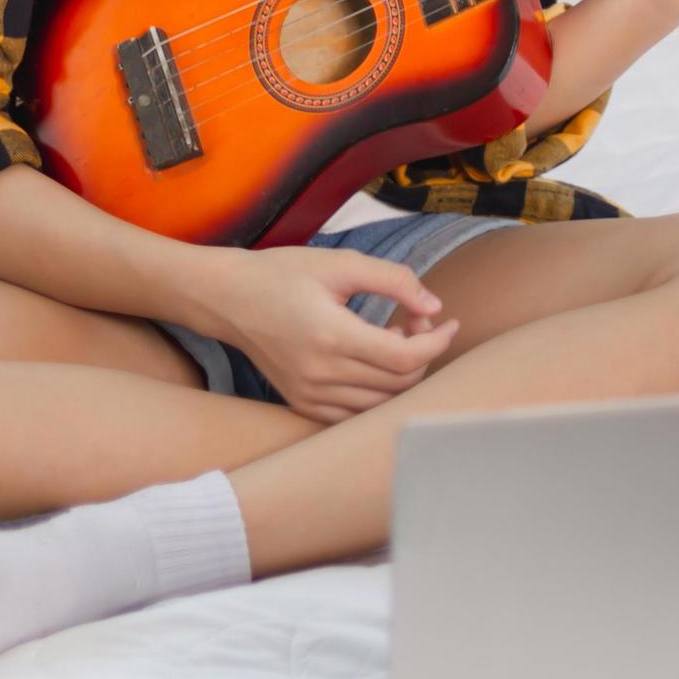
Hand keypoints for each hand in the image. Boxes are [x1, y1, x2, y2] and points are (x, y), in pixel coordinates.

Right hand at [198, 246, 458, 424]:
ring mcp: (309, 395)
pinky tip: (374, 362)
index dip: (437, 342)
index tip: (451, 322)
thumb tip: (434, 306)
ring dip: (402, 375)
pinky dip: (377, 395)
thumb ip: (393, 279)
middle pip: (398, 383)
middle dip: (423, 353)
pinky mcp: (301, 404)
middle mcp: (320, 374)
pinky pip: (354, 416)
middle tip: (418, 321)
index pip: (404, 358)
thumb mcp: (340, 263)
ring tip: (394, 337)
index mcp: (331, 336)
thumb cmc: (283, 274)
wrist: (227, 299)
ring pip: (380, 404)